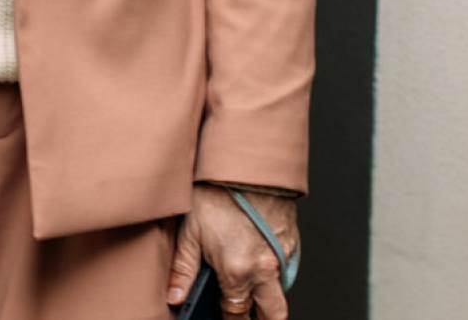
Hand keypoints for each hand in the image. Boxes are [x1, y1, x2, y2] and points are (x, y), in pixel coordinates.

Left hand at [166, 184, 298, 316]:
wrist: (247, 162)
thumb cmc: (217, 191)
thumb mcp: (190, 229)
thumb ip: (183, 269)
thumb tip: (175, 297)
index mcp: (238, 271)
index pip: (235, 314)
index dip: (227, 319)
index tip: (220, 315)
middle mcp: (265, 269)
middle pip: (272, 315)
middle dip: (259, 319)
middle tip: (242, 314)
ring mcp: (282, 256)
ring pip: (281, 294)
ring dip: (268, 298)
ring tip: (250, 289)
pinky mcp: (292, 241)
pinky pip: (287, 269)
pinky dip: (275, 273)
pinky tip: (258, 260)